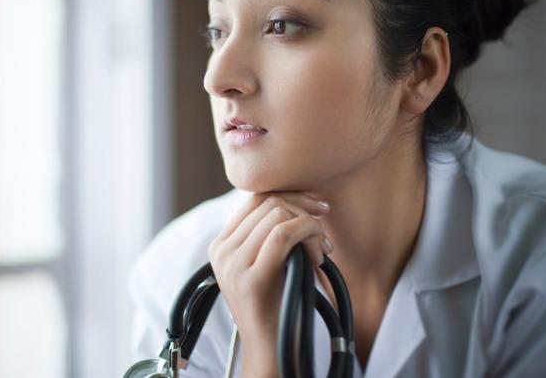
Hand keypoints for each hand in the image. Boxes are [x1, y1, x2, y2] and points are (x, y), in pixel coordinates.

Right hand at [207, 192, 332, 373]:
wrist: (270, 349)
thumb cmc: (278, 305)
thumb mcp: (268, 264)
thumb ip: (271, 235)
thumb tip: (300, 200)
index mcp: (221, 245)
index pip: (255, 199)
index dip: (291, 196)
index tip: (317, 208)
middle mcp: (221, 251)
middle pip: (268, 203)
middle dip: (304, 212)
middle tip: (323, 238)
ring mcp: (232, 264)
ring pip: (278, 215)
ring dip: (310, 227)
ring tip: (320, 252)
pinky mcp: (251, 278)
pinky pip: (284, 234)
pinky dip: (309, 233)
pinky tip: (319, 253)